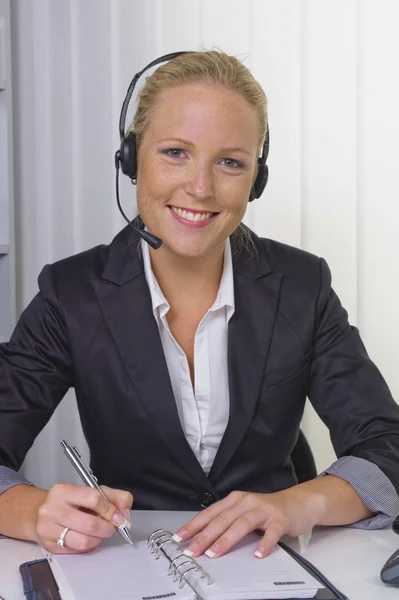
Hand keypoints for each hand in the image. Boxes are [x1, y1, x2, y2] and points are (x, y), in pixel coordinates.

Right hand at [35, 483, 132, 553]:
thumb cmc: (70, 501)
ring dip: (98, 539)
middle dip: (107, 528)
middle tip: (110, 528)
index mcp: (63, 491)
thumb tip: (125, 513)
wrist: (40, 512)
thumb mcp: (92, 491)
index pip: (93, 498)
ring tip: (99, 534)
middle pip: (90, 524)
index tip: (118, 517)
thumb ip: (115, 497)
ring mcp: (47, 529)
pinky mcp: (48, 546)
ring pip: (83, 541)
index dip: (110, 509)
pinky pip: (76, 551)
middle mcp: (51, 509)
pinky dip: (87, 547)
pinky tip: (86, 538)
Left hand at [173, 487, 321, 558]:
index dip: (194, 526)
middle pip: (222, 520)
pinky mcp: (280, 518)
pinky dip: (264, 543)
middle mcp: (246, 502)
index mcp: (234, 500)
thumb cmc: (268, 510)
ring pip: (241, 524)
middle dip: (205, 536)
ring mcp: (263, 509)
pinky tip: (258, 554)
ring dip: (226, 540)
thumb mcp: (244, 512)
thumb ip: (228, 522)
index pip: (209, 514)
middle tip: (193, 551)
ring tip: (215, 553)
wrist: (298, 502)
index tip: (180, 538)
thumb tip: (204, 540)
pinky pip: (271, 532)